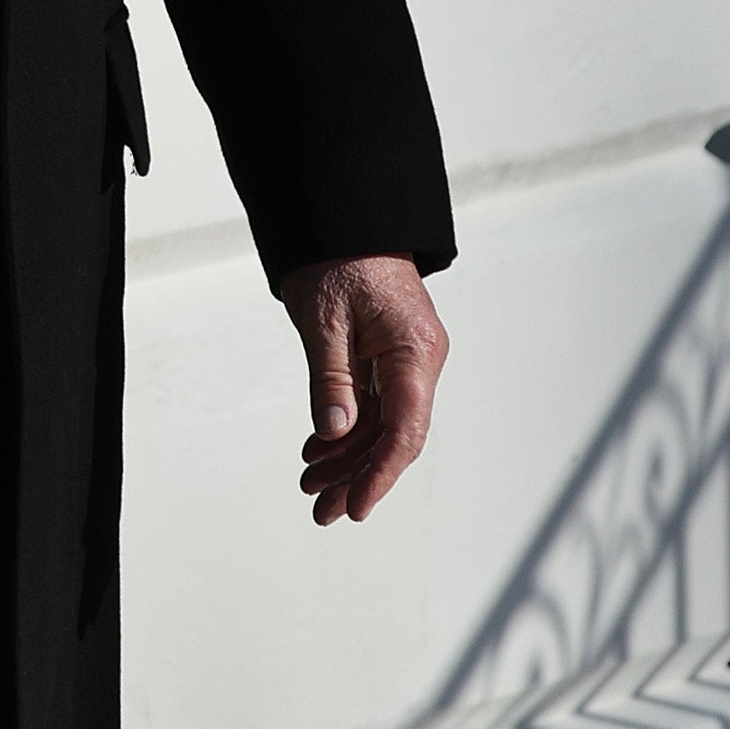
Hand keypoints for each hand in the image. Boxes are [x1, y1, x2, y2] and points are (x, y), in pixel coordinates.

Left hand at [281, 253, 443, 525]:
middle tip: (320, 510)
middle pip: (394, 436)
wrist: (345, 218)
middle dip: (358, 477)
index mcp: (414, 353)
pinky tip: (318, 454)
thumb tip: (334, 433)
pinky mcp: (388, 356)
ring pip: (381, 425)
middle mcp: (418, 362)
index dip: (380, 475)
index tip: (357, 508)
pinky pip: (371, 404)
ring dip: (347, 459)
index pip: (404, 430)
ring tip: (311, 488)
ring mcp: (405, 360)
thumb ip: (331, 377)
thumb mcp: (324, 320)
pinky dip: (344, 430)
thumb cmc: (337, 260)